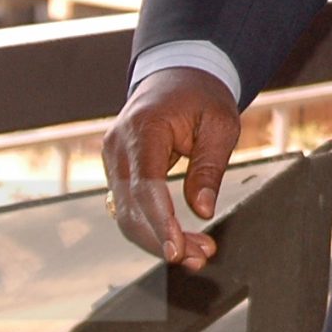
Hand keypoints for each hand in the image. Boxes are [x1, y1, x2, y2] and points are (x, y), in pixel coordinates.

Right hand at [102, 66, 240, 270]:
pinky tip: (179, 240)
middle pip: (131, 208)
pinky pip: (129, 206)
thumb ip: (209, 167)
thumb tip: (202, 210)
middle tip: (199, 257)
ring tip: (196, 254)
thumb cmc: (202, 96)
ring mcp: (112, 159)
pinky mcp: (117, 170)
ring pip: (127, 213)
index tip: (177, 251)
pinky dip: (152, 226)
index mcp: (143, 129)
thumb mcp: (220, 124)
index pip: (146, 187)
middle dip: (163, 239)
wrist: (178, 74)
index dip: (161, 224)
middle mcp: (118, 147)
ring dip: (158, 238)